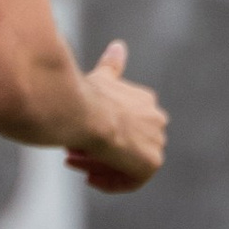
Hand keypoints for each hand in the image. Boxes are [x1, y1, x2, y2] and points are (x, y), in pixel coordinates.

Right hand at [65, 37, 167, 192]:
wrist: (82, 112)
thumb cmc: (83, 94)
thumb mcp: (100, 77)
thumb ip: (112, 66)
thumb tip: (118, 46)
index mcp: (147, 101)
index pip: (126, 124)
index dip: (101, 131)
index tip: (79, 135)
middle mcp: (157, 120)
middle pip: (125, 145)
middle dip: (99, 150)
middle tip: (71, 152)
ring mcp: (156, 142)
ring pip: (125, 163)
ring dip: (98, 164)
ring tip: (74, 161)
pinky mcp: (151, 163)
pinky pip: (131, 181)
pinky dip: (109, 181)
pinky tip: (89, 178)